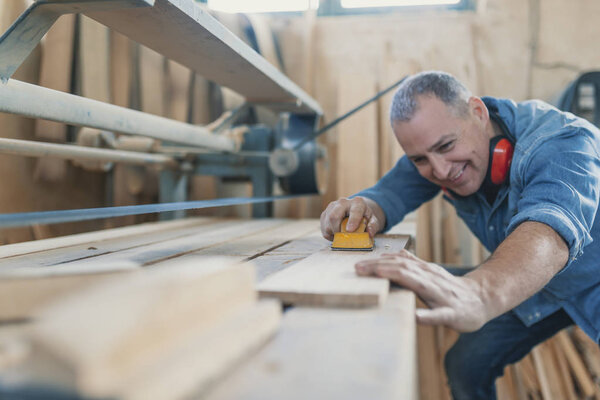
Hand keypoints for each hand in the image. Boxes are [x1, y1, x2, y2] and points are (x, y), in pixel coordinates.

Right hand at [320, 197, 383, 240]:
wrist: (356, 210)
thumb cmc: (365, 217)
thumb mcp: (373, 220)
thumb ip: (373, 226)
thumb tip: (370, 234)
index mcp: (357, 202)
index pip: (355, 211)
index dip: (352, 221)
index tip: (350, 231)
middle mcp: (343, 202)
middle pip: (334, 215)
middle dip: (337, 229)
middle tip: (343, 237)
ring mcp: (332, 207)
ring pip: (327, 222)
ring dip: (333, 233)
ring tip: (342, 236)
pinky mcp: (325, 213)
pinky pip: (324, 227)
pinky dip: (329, 234)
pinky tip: (337, 234)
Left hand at [355, 250, 489, 331]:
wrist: (482, 299)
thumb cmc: (449, 289)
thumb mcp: (429, 273)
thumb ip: (411, 265)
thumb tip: (390, 256)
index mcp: (424, 271)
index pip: (398, 262)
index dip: (377, 262)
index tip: (357, 264)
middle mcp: (431, 279)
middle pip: (403, 269)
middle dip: (379, 267)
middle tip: (358, 269)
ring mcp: (442, 296)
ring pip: (419, 284)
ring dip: (397, 278)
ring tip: (377, 276)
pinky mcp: (452, 313)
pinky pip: (439, 314)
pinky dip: (427, 316)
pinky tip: (415, 317)